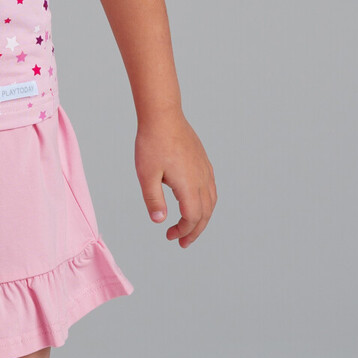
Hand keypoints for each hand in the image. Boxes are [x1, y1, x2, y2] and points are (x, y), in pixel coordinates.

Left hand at [135, 109, 216, 247]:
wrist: (162, 116)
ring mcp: (204, 169)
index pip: (192, 217)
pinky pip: (211, 188)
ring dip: (202, 218)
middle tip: (182, 242)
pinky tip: (196, 202)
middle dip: (194, 230)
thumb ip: (153, 200)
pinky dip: (206, 202)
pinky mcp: (203, 161)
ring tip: (190, 227)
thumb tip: (160, 221)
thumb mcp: (146, 174)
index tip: (170, 236)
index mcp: (188, 185)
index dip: (183, 231)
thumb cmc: (152, 143)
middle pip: (205, 213)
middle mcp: (201, 179)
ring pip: (211, 201)